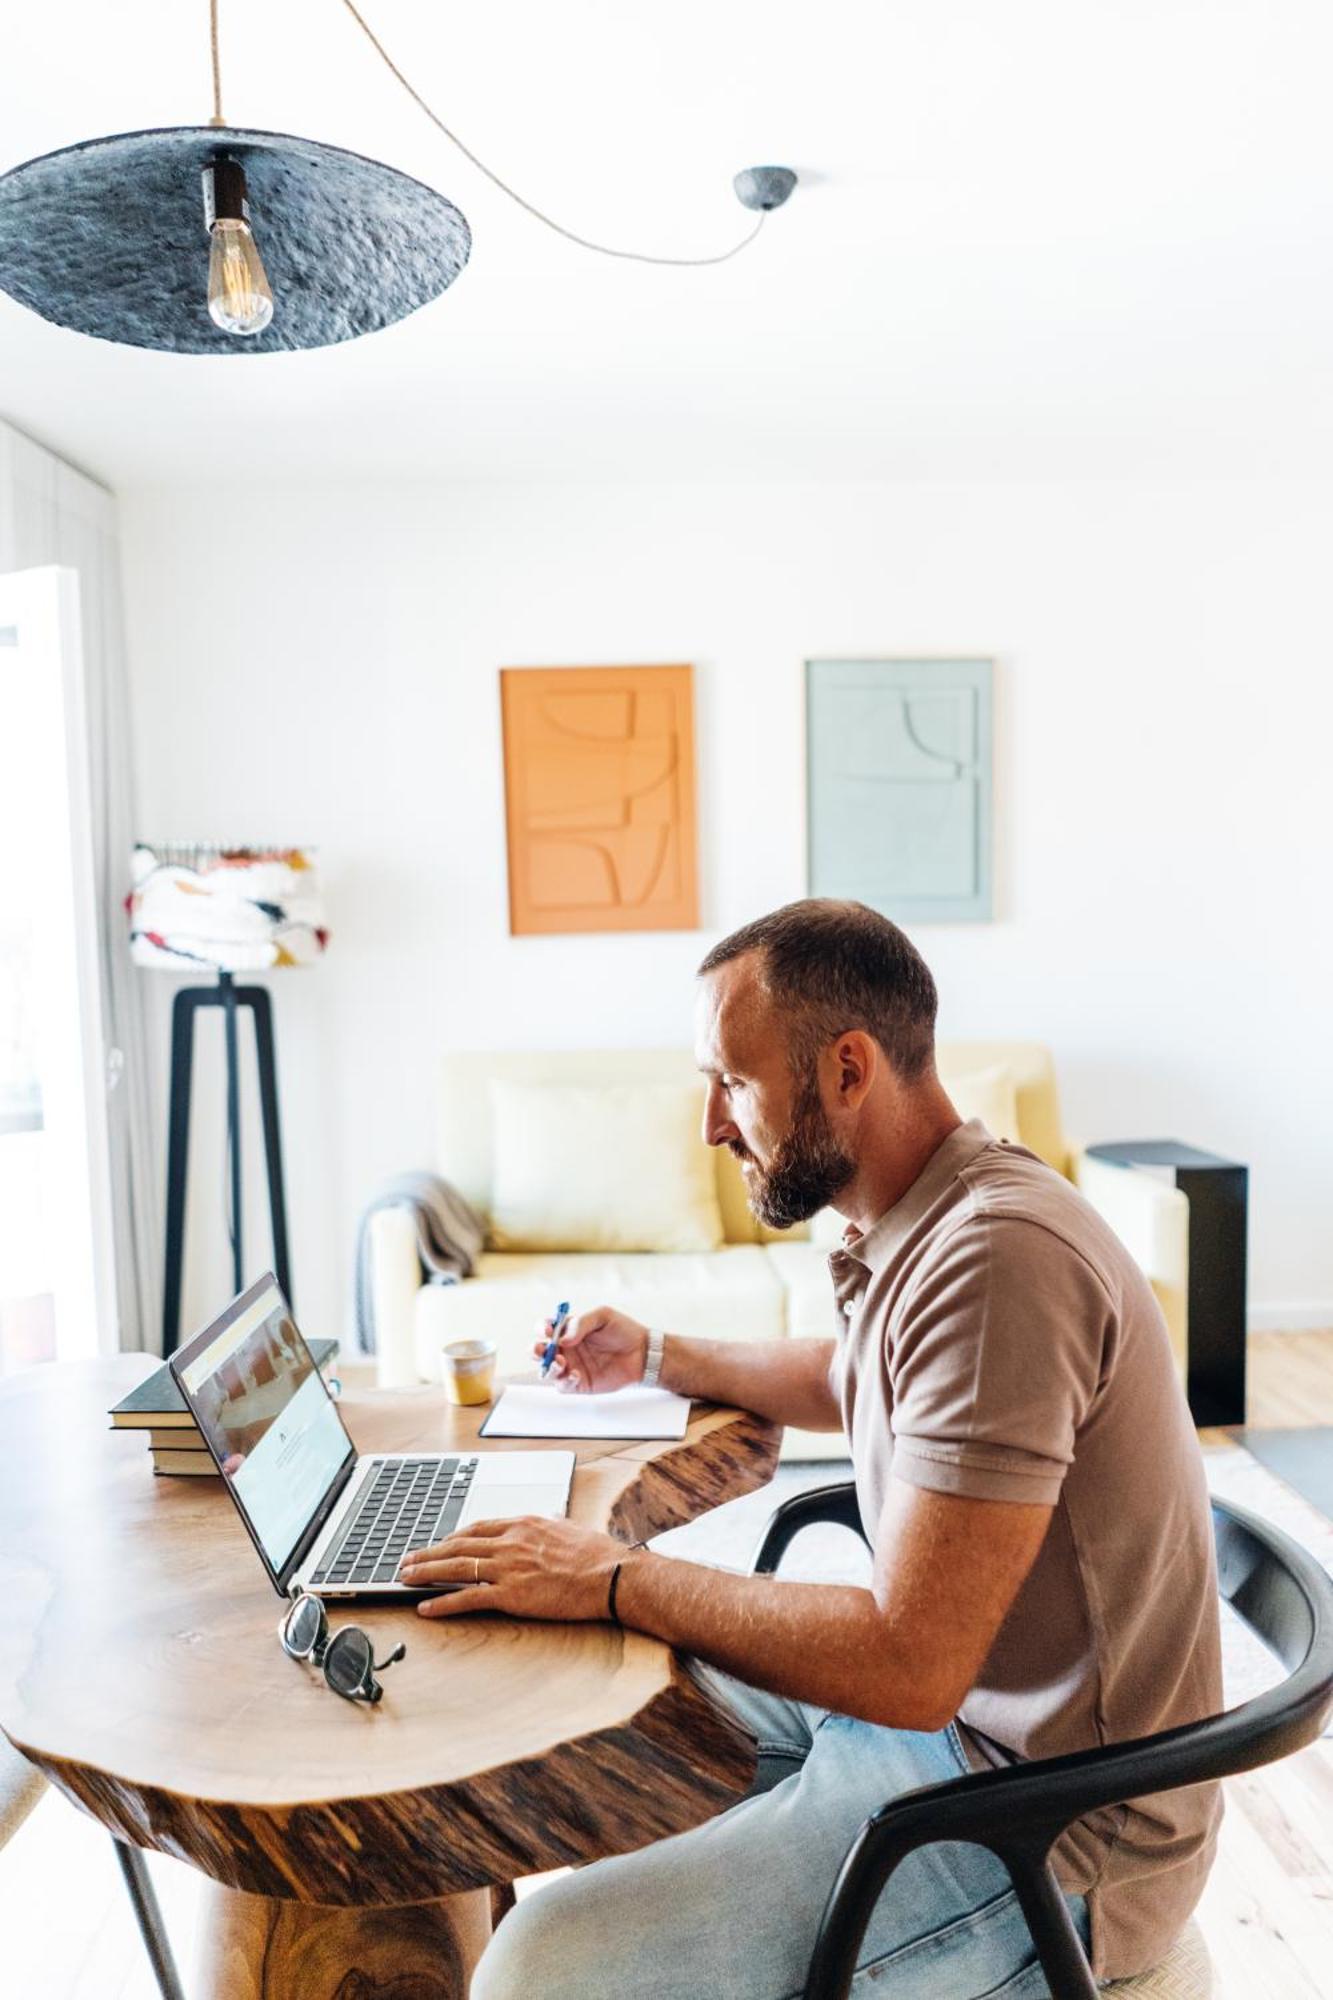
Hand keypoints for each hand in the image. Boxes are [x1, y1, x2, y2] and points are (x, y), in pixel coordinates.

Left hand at [400, 1516, 630, 1620]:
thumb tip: (550, 1519)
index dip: (453, 1536)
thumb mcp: (569, 1528)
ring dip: (426, 1572)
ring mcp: (508, 1568)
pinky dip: (443, 1603)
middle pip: (458, 1544)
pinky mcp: (510, 1595)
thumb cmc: (597, 1555)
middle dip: (428, 1552)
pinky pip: (468, 1598)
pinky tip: (426, 1607)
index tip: (439, 1542)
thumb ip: (551, 1524)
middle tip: (407, 1558)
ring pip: (456, 1567)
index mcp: (523, 1523)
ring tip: (405, 1578)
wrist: (612, 1575)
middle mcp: (510, 1541)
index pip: (477, 1527)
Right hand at [533, 1305, 648, 1393]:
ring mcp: (571, 1366)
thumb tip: (562, 1338)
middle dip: (535, 1350)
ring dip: (548, 1367)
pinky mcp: (580, 1383)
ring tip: (561, 1362)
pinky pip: (563, 1386)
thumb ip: (580, 1324)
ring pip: (547, 1370)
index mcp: (568, 1330)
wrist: (642, 1353)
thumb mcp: (602, 1316)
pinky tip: (576, 1374)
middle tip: (542, 1350)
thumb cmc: (623, 1331)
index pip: (545, 1328)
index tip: (548, 1330)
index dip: (541, 1328)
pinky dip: (565, 1381)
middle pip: (539, 1351)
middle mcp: (566, 1349)